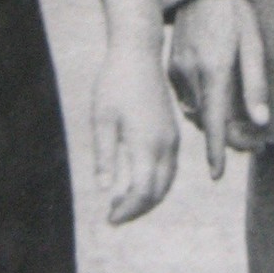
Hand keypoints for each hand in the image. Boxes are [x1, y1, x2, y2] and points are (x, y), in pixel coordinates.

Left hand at [92, 37, 178, 223]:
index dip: (127, 210)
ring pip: (167, 181)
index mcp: (147, 143)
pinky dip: (155, 183)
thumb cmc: (114, 84)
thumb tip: (105, 191)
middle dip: (138, 209)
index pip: (143, 192)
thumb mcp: (102, 120)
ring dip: (148, 198)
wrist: (137, 54)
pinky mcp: (172, 132)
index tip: (109, 218)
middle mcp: (166, 144)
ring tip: (123, 205)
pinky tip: (136, 183)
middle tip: (114, 217)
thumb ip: (105, 156)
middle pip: (159, 192)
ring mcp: (172, 138)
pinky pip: (169, 168)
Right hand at [168, 0, 269, 180]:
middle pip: (208, 121)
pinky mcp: (172, 68)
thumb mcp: (254, 45)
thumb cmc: (236, 15)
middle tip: (255, 142)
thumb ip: (256, 84)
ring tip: (240, 123)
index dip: (216, 151)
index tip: (217, 174)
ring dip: (216, 122)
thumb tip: (261, 121)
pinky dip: (202, 107)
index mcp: (215, 71)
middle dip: (229, 136)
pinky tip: (217, 101)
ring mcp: (178, 71)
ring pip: (197, 112)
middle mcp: (192, 75)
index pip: (214, 122)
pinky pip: (187, 99)